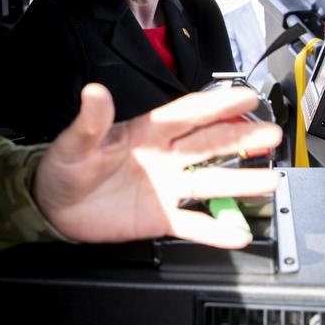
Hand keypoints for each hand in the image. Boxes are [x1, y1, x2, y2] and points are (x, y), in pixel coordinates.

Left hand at [34, 83, 282, 248]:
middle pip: (210, 143)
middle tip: (270, 134)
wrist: (54, 208)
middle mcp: (164, 156)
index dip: (216, 104)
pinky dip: (216, 229)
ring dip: (241, 181)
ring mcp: (166, 186)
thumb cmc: (64, 169)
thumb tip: (95, 92)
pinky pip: (194, 222)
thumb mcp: (74, 143)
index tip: (245, 95)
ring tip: (270, 180)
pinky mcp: (162, 217)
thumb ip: (91, 121)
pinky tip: (237, 233)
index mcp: (147, 132)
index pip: (188, 113)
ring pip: (210, 181)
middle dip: (242, 137)